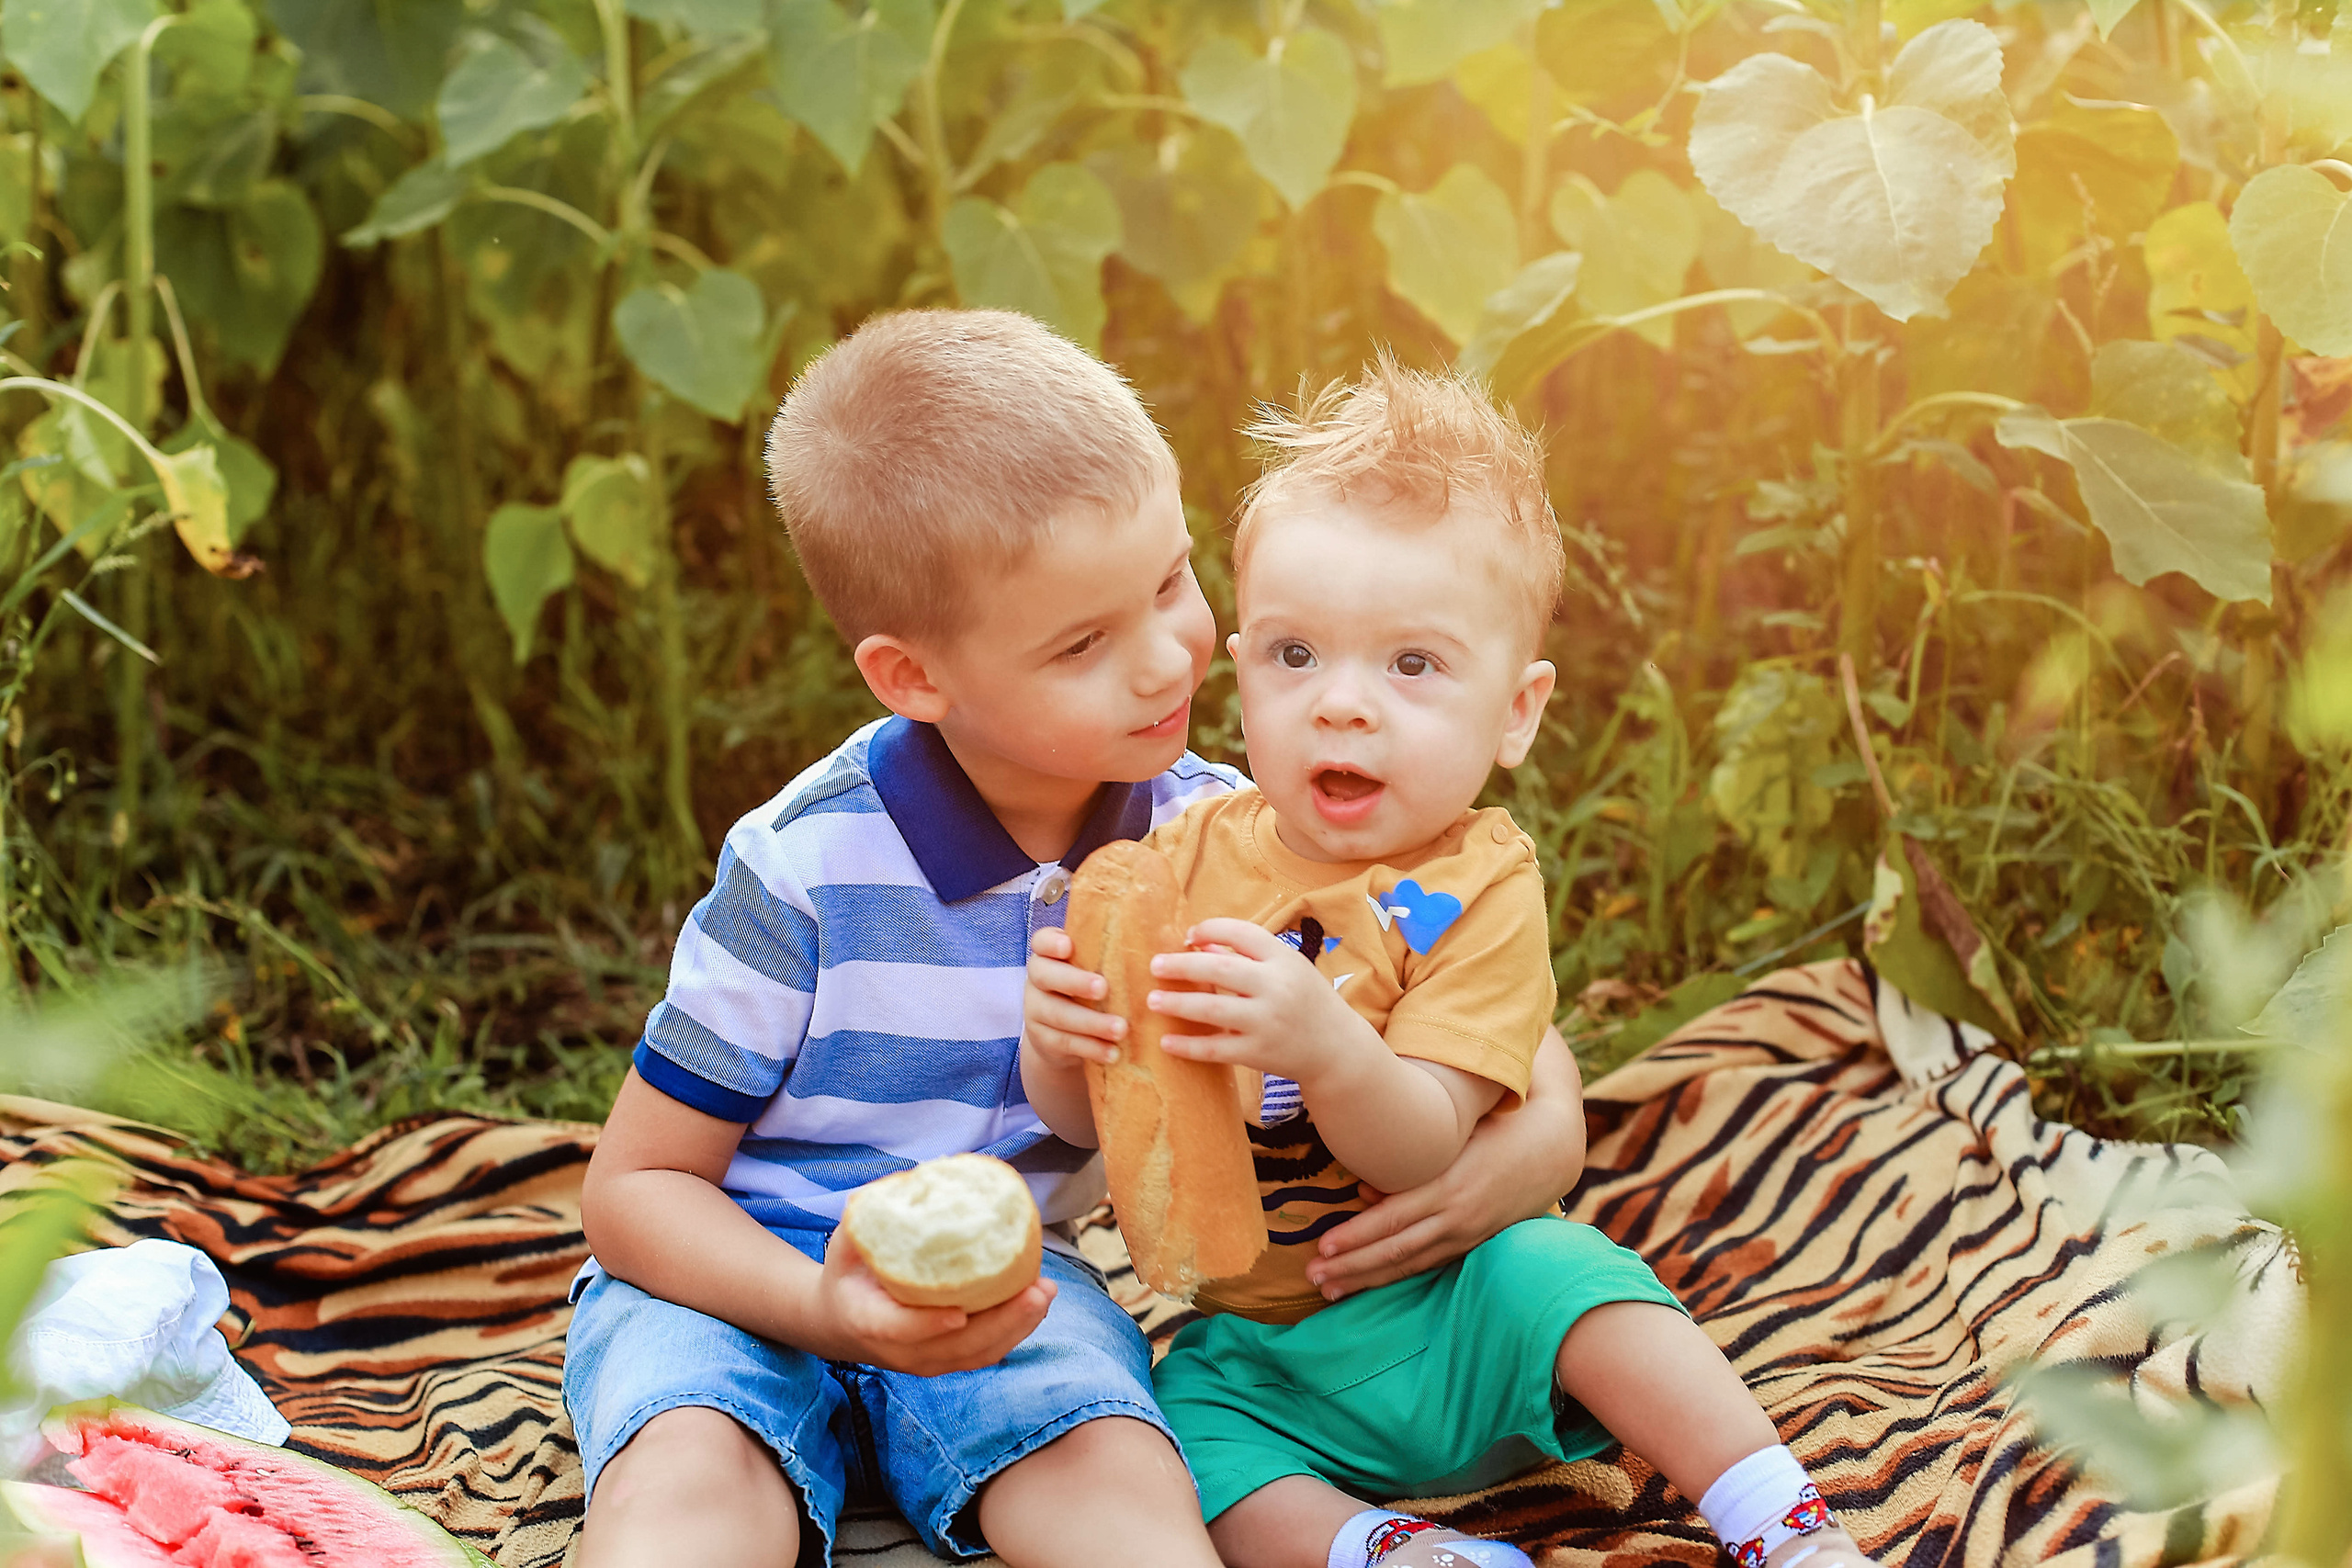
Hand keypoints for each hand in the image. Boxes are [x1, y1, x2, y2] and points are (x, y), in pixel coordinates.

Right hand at [808, 1228, 1055, 1375]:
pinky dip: (1013, 1333)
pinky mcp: (945, 1361)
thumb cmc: (847, 1273)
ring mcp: (924, 1361)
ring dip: (1017, 1327)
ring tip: (1045, 1292)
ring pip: (977, 1354)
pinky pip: (983, 1353)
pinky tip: (1036, 1304)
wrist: (838, 1322)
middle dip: (1001, 1322)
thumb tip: (919, 1177)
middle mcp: (900, 1351)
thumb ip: (874, 1215)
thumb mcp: (847, 1241)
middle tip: (1036, 1290)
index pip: (900, 1329)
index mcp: (868, 1321)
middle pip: (956, 1347)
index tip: (960, 1311)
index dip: (929, 1324)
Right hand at [1022, 927, 1125, 1068]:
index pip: (1042, 940)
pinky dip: (1090, 1048)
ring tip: (1121, 1029)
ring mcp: (1035, 1009)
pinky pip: (1064, 1042)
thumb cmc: (1094, 989)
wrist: (1066, 1034)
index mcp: (1051, 954)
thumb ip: (1119, 953)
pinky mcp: (1042, 1038)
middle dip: (1075, 981)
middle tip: (1104, 988)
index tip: (1068, 947)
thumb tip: (1173, 935)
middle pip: (1045, 975)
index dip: (1051, 942)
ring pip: (1057, 1013)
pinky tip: (1113, 1053)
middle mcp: (1038, 979)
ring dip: (1091, 1022)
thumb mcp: (1101, 969)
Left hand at [1146, 918, 1374, 1085]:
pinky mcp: (1258, 1053)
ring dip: (1178, 1003)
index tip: (1188, 936)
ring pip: (1213, 1009)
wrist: (1337, 1049)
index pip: (1242, 933)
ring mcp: (1267, 1022)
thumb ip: (1249, 955)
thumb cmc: (1306, 1001)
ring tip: (1152, 999)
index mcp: (1284, 959)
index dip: (1210, 929)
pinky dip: (1188, 1046)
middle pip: (1221, 969)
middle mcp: (1276, 988)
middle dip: (1182, 965)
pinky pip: (1216, 1049)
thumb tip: (1200, 944)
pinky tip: (1166, 1041)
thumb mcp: (1288, 969)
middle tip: (1155, 965)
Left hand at [1305, 1031, 1584, 1301]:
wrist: (1552, 1148)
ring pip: (1410, 1264)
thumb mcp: (1453, 1134)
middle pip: (1395, 1249)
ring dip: (1368, 1279)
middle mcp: (1457, 1217)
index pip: (1393, 1219)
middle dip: (1351, 1266)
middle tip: (1313, 1276)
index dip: (1356, 1236)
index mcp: (1449, 1186)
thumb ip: (1409, 1161)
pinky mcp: (1474, 1242)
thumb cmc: (1495, 1126)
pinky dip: (1398, 1276)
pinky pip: (1430, 1264)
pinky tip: (1372, 1283)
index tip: (1322, 1246)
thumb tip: (1362, 1190)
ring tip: (1331, 1289)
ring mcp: (1467, 1234)